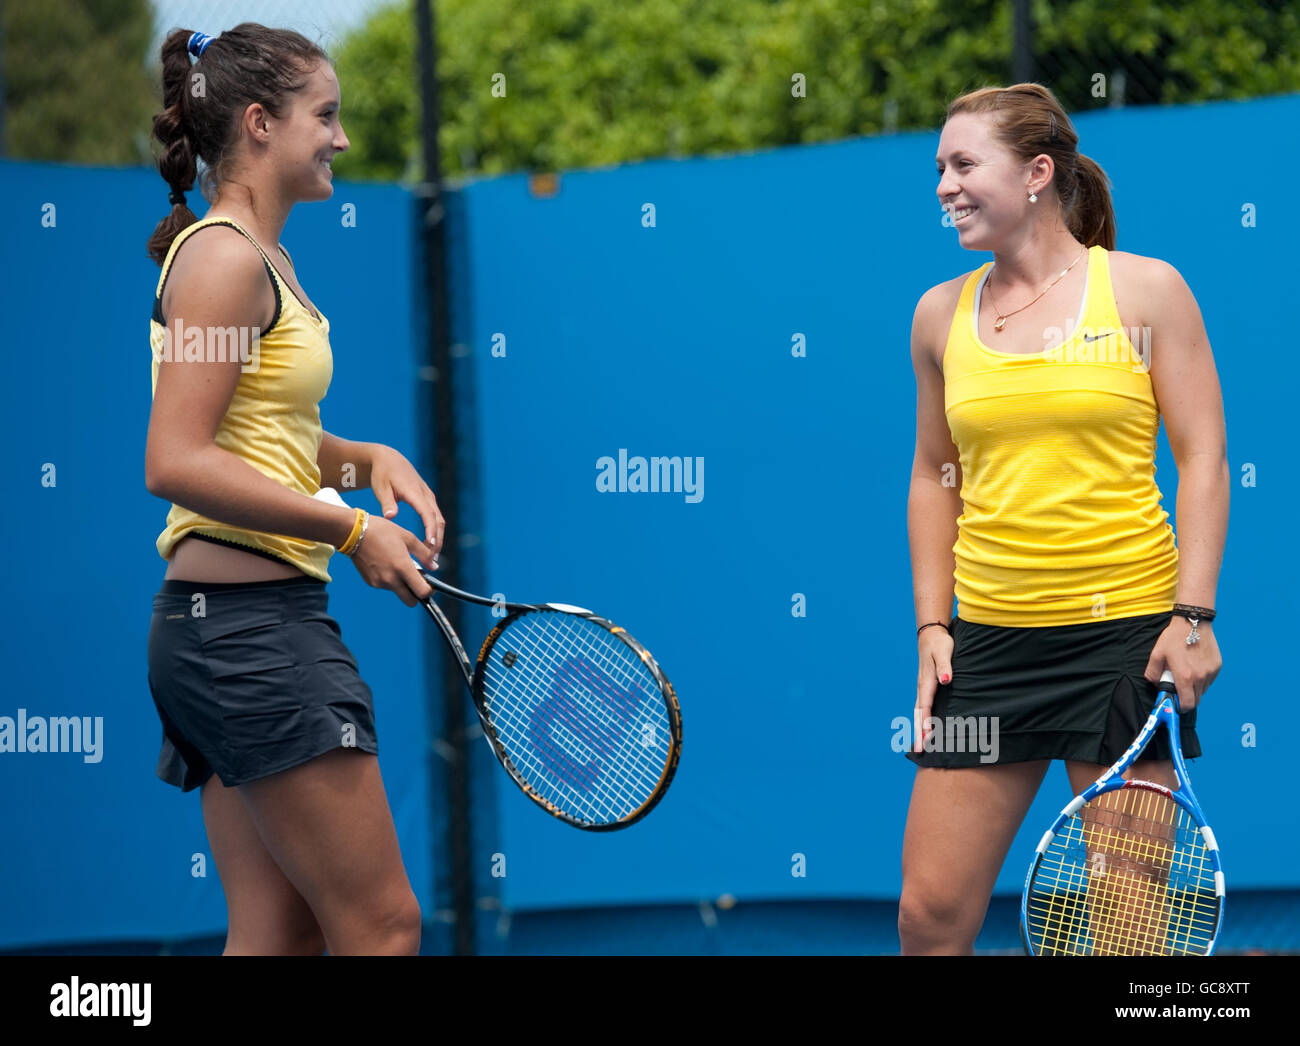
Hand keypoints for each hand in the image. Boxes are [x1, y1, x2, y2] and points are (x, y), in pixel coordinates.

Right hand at [348, 513, 436, 606]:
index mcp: (402, 567)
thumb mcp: (408, 538)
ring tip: (397, 564)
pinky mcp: (370, 582)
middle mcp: (391, 579)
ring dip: (401, 584)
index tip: (430, 585)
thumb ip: (424, 554)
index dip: (429, 591)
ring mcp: (379, 583)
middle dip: (416, 594)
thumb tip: (435, 567)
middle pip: (410, 601)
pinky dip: (389, 579)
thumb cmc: (382, 531)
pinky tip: (385, 563)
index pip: (422, 592)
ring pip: (398, 592)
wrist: (353, 532)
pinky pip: (385, 586)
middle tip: (416, 580)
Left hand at [366, 444, 444, 561]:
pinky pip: (435, 518)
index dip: (430, 530)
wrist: (389, 459)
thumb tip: (390, 517)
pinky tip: (429, 545)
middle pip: (438, 520)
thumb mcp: (381, 487)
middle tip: (432, 559)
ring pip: (439, 520)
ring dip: (438, 538)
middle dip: (437, 540)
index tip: (431, 546)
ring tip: (432, 557)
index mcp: (415, 492)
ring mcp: (428, 497)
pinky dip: (435, 532)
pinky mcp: (427, 500)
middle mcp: (426, 495)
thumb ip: (387, 502)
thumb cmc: (382, 474)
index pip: (427, 514)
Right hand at [915, 626, 954, 753]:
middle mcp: (923, 688)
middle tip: (919, 750)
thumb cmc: (940, 644)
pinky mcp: (927, 688)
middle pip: (919, 714)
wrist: (931, 636)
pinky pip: (923, 708)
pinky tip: (926, 729)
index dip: (927, 722)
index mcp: (927, 682)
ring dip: (919, 729)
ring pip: (919, 713)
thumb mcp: (944, 652)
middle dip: (919, 732)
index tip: (928, 737)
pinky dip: (922, 720)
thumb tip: (946, 680)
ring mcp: (923, 689)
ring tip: (920, 746)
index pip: (926, 706)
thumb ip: (945, 667)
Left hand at [1142, 618, 1221, 710]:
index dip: (1181, 707)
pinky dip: (1202, 679)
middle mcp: (1200, 677)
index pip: (1187, 704)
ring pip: (1203, 690)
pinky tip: (1195, 667)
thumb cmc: (1174, 638)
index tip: (1176, 703)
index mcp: (1185, 676)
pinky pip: (1209, 680)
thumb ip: (1152, 673)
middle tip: (1179, 688)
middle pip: (1196, 700)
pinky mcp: (1217, 667)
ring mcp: (1210, 672)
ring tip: (1187, 674)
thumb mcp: (1157, 654)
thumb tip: (1155, 684)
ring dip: (1195, 688)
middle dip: (1187, 698)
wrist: (1193, 622)